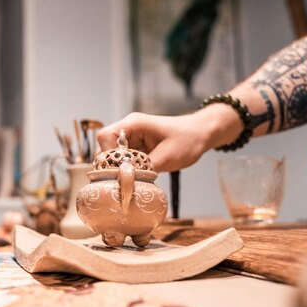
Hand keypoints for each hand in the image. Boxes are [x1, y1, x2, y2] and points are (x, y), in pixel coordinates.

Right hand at [96, 109, 237, 171]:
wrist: (201, 134)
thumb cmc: (188, 140)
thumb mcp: (167, 157)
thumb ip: (145, 169)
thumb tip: (127, 182)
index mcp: (133, 124)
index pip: (105, 137)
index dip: (107, 155)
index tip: (118, 170)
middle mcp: (128, 129)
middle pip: (105, 147)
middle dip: (110, 165)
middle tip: (122, 180)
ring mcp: (132, 138)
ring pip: (113, 155)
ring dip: (119, 168)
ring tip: (130, 180)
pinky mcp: (136, 147)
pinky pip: (124, 159)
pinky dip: (127, 169)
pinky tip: (136, 178)